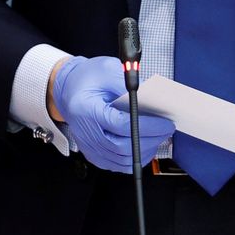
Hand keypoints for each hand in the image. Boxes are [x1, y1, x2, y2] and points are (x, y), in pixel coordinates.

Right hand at [48, 56, 173, 172]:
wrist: (68, 89)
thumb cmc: (87, 78)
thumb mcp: (108, 69)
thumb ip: (129, 85)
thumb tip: (153, 100)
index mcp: (86, 109)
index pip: (120, 125)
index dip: (147, 126)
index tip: (164, 122)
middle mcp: (86, 132)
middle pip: (122, 147)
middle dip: (151, 139)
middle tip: (166, 129)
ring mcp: (89, 146)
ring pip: (121, 160)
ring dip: (145, 150)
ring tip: (159, 137)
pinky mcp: (94, 153)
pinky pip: (116, 164)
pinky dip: (134, 158)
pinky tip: (145, 146)